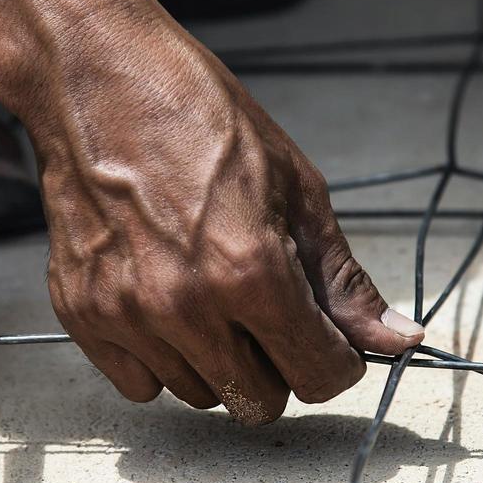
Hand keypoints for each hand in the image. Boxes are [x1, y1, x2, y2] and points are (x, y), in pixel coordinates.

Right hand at [0, 0, 423, 422]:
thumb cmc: (203, 119)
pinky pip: (140, 384)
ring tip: (209, 293)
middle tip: (266, 309)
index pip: (320, 377)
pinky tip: (165, 302)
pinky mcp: (83, 313)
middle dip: (279, 366)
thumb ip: (343, 280)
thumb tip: (399, 339)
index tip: (328, 337)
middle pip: (261, 400)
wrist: (100, 81)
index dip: (338, 361)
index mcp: (253, 272)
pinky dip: (160, 359)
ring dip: (218, 362)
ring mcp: (128, 314)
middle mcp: (187, 305)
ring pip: (200, 395)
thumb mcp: (298, 189)